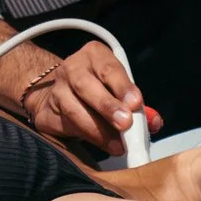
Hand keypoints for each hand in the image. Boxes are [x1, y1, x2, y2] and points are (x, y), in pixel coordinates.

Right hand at [21, 41, 163, 156]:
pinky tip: (102, 145)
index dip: (122, 86)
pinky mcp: (46, 113)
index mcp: (94, 55)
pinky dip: (86, 138)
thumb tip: (154, 122)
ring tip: (117, 145)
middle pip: (86, 86)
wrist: (60, 95)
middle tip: (125, 124)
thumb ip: (138, 105)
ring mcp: (56, 90)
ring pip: (74, 109)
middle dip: (107, 107)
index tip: (135, 103)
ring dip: (98, 130)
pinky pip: (65, 126)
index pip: (108, 68)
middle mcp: (72, 68)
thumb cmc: (100, 90)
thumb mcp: (120, 89)